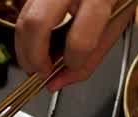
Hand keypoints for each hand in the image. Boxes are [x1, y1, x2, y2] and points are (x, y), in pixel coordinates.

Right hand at [15, 0, 134, 91]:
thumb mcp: (114, 25)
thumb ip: (90, 58)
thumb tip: (58, 81)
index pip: (79, 39)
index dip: (72, 61)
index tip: (71, 68)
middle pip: (36, 23)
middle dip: (33, 57)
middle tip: (40, 74)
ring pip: (23, 18)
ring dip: (24, 48)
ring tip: (35, 64)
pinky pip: (25, 13)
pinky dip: (26, 35)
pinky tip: (36, 46)